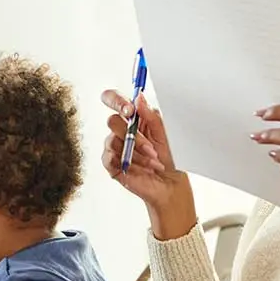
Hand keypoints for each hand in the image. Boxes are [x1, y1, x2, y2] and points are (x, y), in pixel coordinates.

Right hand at [100, 89, 196, 239]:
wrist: (170, 182)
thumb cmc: (169, 156)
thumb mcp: (165, 132)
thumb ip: (151, 115)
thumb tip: (138, 98)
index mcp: (134, 117)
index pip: (114, 100)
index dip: (116, 101)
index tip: (129, 110)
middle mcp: (122, 130)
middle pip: (112, 120)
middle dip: (133, 135)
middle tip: (150, 146)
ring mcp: (115, 147)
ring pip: (112, 140)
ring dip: (136, 151)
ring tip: (152, 159)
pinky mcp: (112, 163)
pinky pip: (108, 157)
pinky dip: (128, 162)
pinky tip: (141, 168)